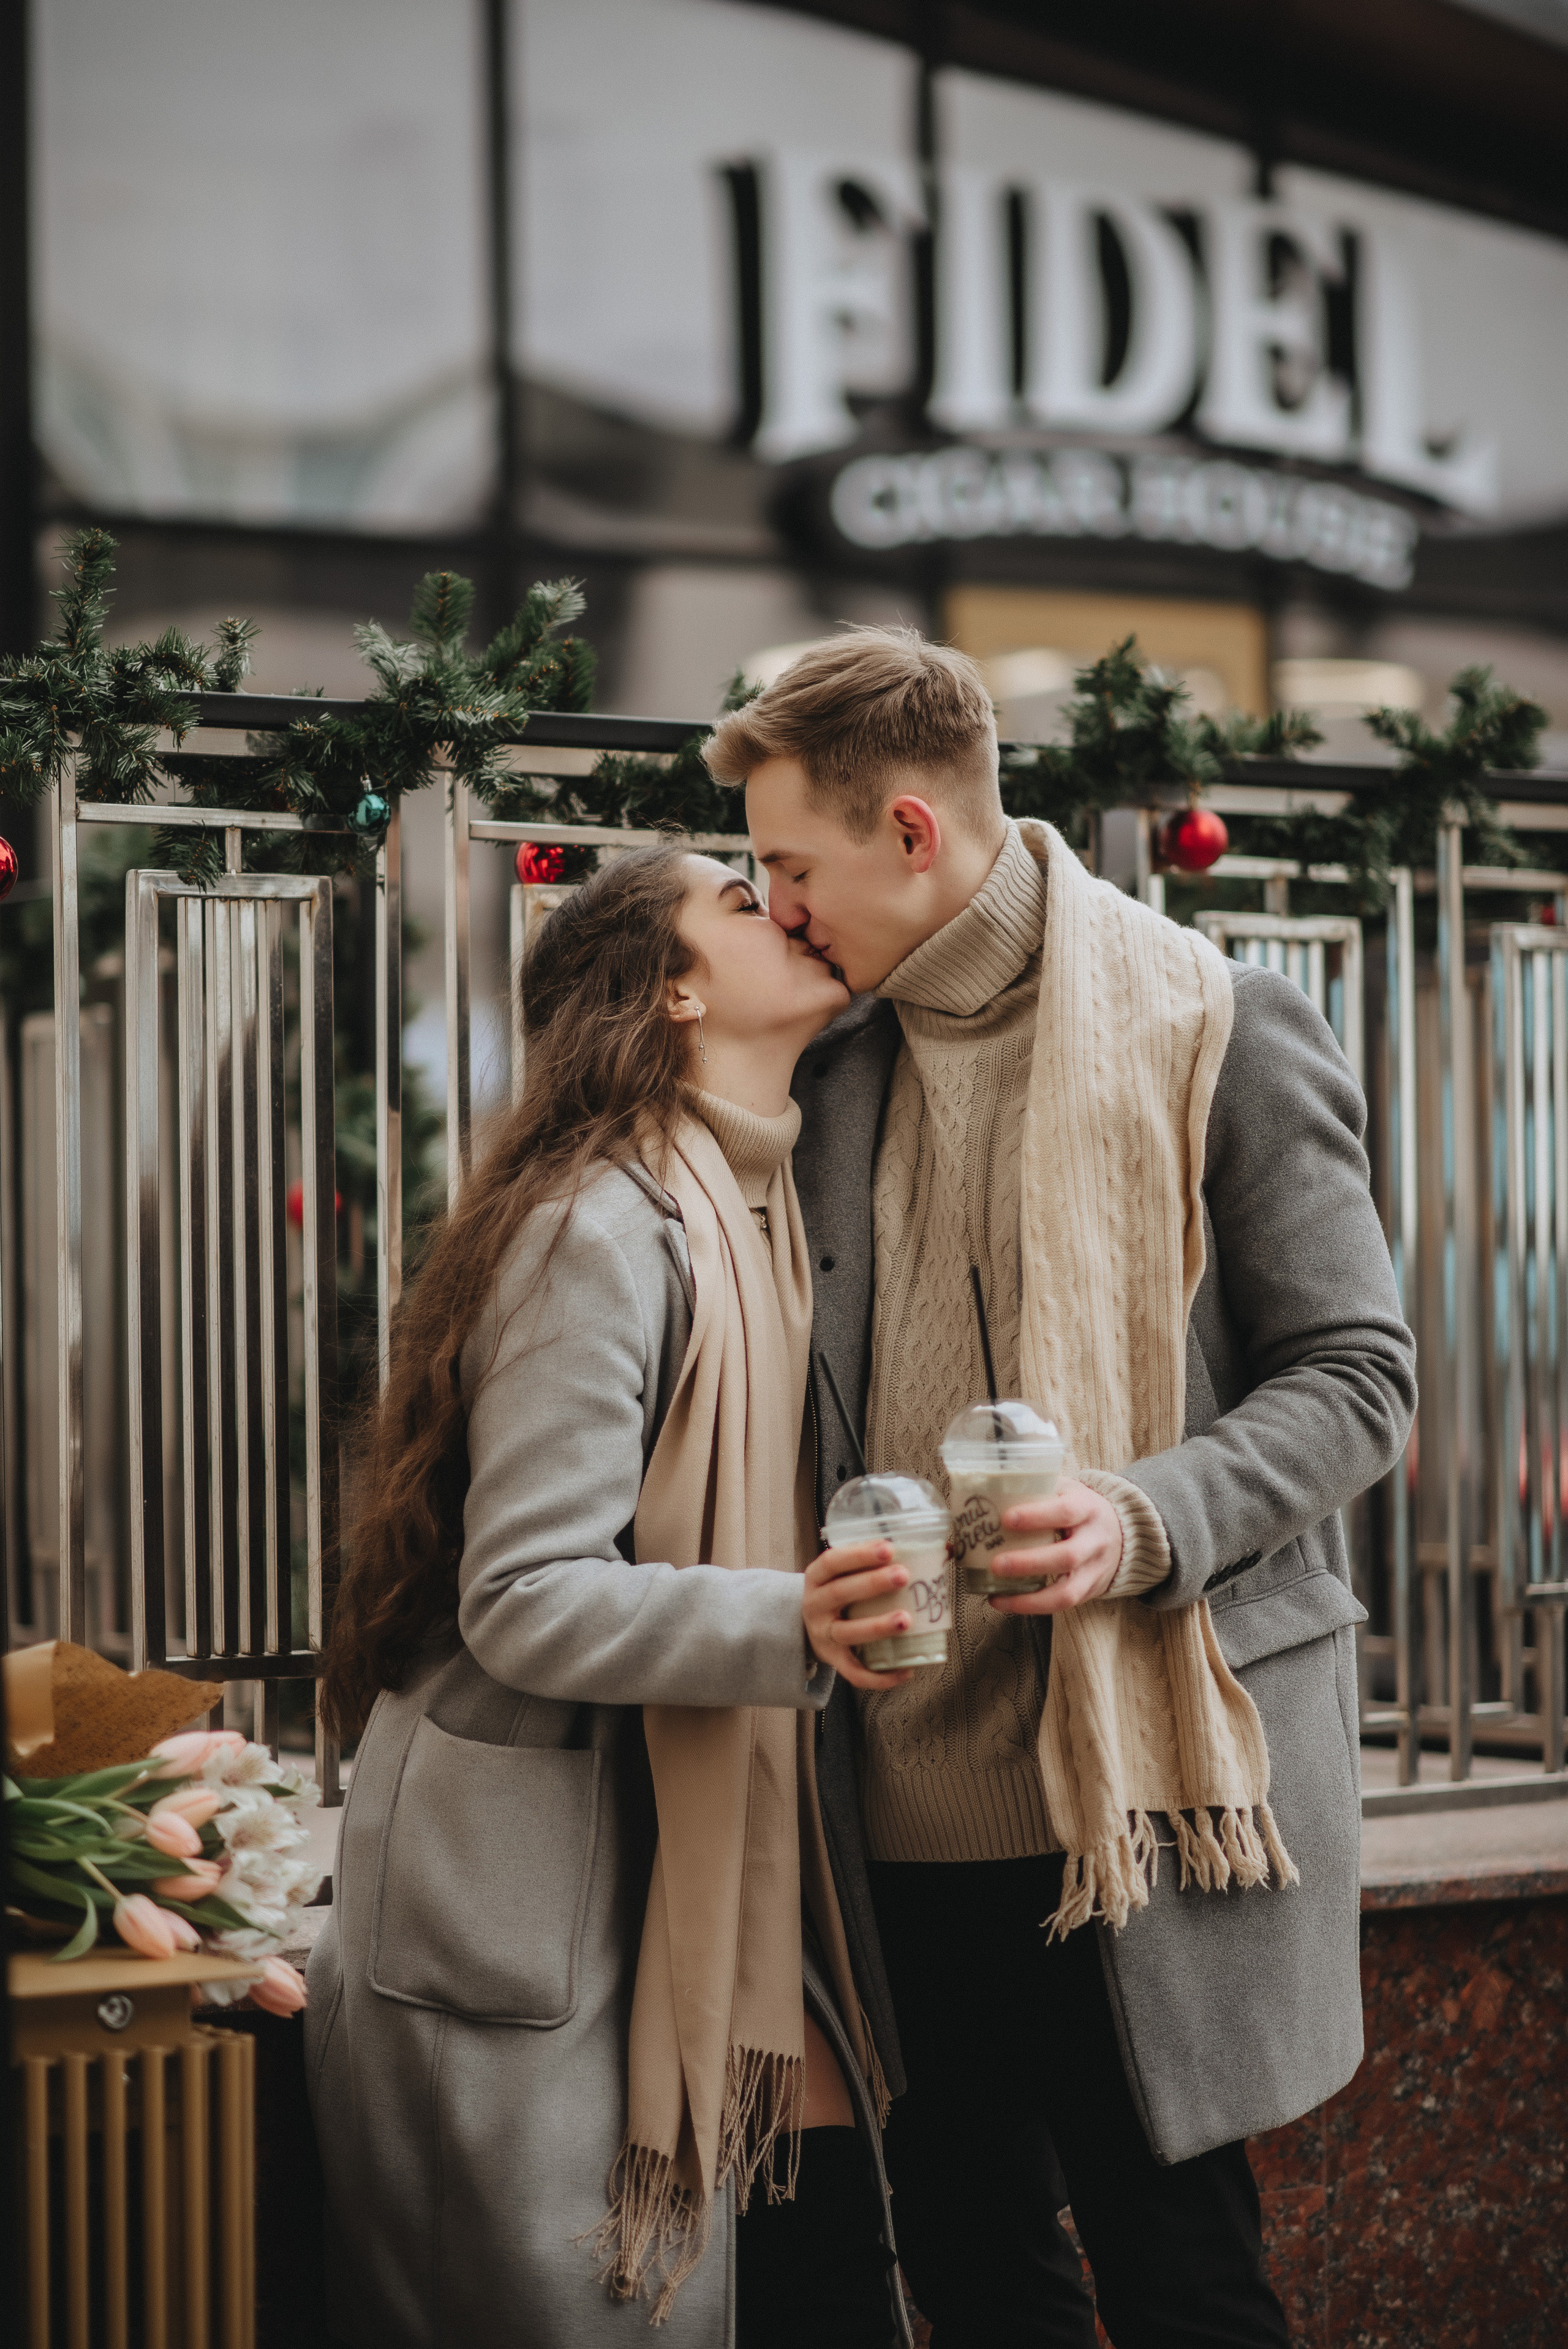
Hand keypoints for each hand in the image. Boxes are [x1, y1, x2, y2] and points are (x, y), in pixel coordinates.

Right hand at [802, 1538, 914, 1690]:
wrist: (810, 1625)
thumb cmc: (840, 1590)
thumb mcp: (846, 1571)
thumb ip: (880, 1560)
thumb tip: (943, 1549)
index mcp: (817, 1577)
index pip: (833, 1561)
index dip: (859, 1554)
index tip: (888, 1548)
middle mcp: (815, 1605)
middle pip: (840, 1593)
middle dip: (872, 1583)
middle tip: (903, 1576)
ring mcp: (823, 1635)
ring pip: (848, 1632)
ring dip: (877, 1626)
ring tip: (906, 1620)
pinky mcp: (833, 1660)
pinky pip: (854, 1672)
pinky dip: (879, 1676)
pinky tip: (905, 1671)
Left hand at [986, 1480, 1122, 1614]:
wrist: (1122, 1532)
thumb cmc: (1080, 1508)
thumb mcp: (1066, 1490)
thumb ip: (1037, 1487)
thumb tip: (987, 1488)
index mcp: (1088, 1508)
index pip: (1065, 1511)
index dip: (1037, 1516)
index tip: (1006, 1518)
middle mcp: (1095, 1541)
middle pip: (1067, 1556)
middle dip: (1028, 1563)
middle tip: (995, 1564)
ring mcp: (1095, 1570)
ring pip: (1067, 1591)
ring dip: (1029, 1598)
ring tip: (996, 1597)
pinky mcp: (1090, 1590)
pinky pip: (1063, 1605)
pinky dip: (1033, 1607)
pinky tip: (1007, 1603)